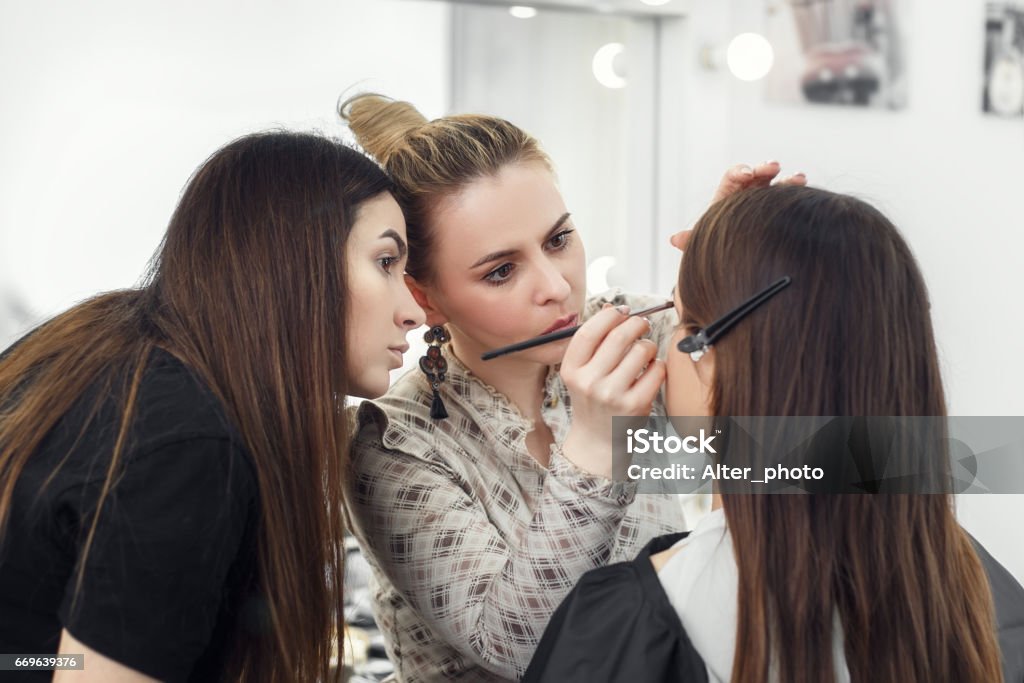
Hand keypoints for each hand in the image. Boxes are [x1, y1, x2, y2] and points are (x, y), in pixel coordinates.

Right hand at [559, 304, 665, 478]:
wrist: (598, 440)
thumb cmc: (592, 399)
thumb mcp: (582, 372)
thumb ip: (594, 342)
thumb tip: (611, 308)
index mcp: (572, 370)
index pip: (589, 331)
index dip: (609, 315)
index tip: (622, 311)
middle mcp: (589, 382)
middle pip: (619, 336)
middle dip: (636, 323)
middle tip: (641, 324)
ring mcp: (612, 395)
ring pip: (641, 350)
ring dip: (648, 345)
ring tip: (645, 352)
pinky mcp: (635, 405)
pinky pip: (656, 370)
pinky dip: (658, 365)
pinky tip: (652, 370)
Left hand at [669, 162, 806, 251]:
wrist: (734, 256)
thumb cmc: (716, 243)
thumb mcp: (705, 241)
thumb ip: (693, 239)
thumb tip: (675, 239)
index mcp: (728, 196)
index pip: (733, 178)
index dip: (740, 173)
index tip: (746, 174)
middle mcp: (748, 194)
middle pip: (758, 175)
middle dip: (765, 168)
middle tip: (774, 167)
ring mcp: (766, 201)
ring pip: (777, 185)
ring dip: (788, 180)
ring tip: (799, 178)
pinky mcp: (780, 210)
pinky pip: (789, 199)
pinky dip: (797, 193)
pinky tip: (807, 191)